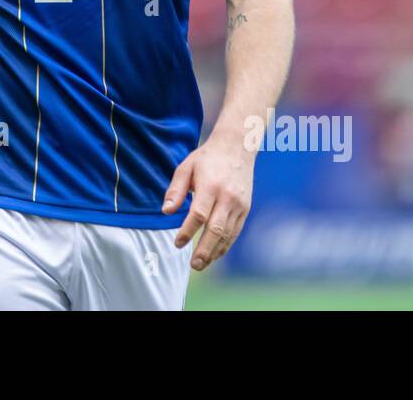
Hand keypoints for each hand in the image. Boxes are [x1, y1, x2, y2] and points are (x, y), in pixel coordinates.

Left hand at [162, 135, 255, 270]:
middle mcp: (227, 197)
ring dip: (215, 251)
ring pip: (227, 233)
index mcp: (211, 186)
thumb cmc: (206, 158)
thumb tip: (166, 211)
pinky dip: (225, 245)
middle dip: (204, 249)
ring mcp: (239, 204)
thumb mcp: (185, 167)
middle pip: (216, 228)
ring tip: (201, 264)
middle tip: (193, 265)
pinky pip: (235, 231)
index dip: (188, 231)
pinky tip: (215, 254)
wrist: (236, 148)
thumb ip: (176, 190)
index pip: (199, 214)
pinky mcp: (245, 208)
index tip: (177, 243)